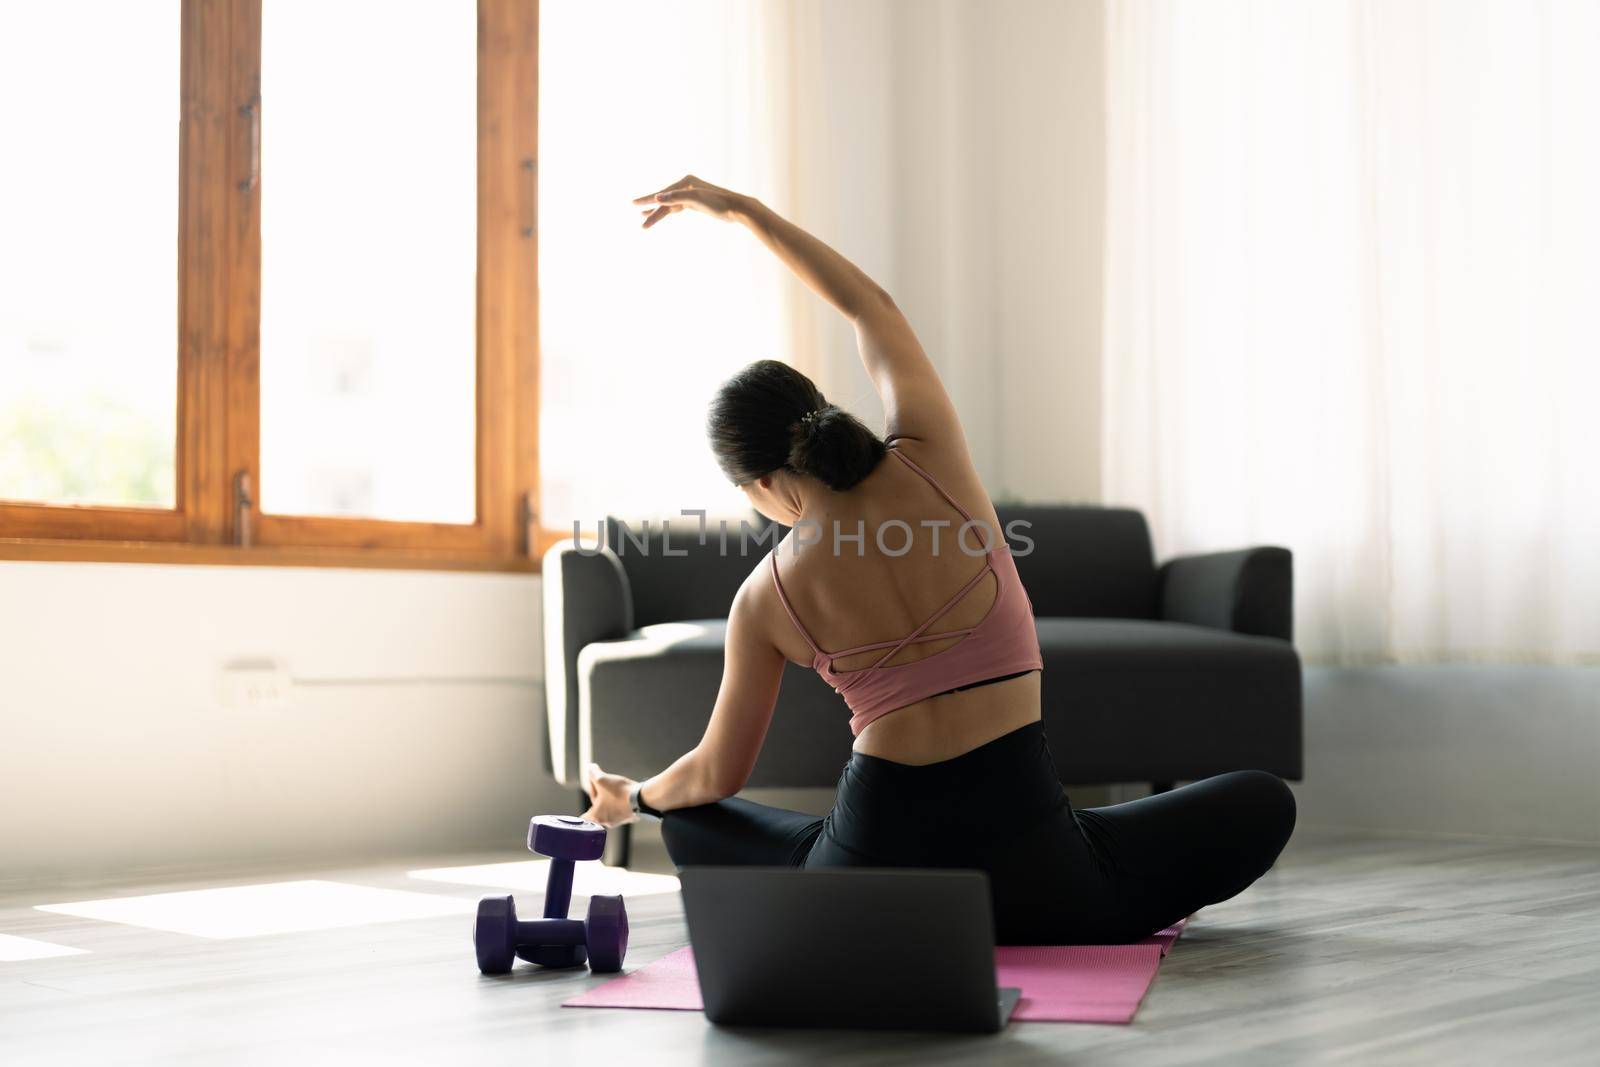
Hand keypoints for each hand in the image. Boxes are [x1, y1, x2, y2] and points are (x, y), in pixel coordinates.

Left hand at [580, 761, 637, 828]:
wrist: (641, 799)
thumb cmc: (619, 792)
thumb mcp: (602, 779)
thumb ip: (593, 773)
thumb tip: (590, 768)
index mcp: (596, 816)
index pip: (584, 818)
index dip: (582, 812)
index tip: (581, 808)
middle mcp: (607, 821)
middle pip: (597, 808)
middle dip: (598, 795)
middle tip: (601, 782)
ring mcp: (619, 820)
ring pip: (609, 808)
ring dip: (609, 797)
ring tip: (613, 785)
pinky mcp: (629, 816)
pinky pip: (620, 808)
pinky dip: (619, 800)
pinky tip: (623, 791)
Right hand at [632, 174, 748, 228]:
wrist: (738, 208)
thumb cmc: (719, 203)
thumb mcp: (696, 199)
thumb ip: (675, 198)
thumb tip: (657, 197)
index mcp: (685, 182)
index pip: (662, 194)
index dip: (647, 201)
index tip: (633, 204)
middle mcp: (687, 186)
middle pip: (664, 199)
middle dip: (650, 208)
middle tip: (636, 212)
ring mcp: (692, 194)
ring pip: (670, 204)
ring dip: (657, 210)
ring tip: (644, 216)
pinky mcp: (696, 202)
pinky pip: (677, 207)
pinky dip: (669, 210)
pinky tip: (663, 213)